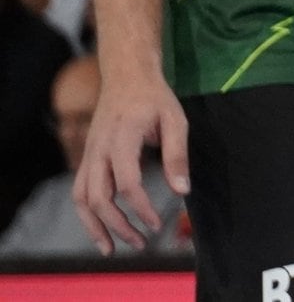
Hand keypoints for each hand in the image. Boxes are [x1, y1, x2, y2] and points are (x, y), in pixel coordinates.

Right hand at [72, 67, 187, 253]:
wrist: (126, 76)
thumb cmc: (155, 98)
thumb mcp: (176, 119)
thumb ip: (177, 155)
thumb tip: (182, 191)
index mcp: (122, 138)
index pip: (126, 182)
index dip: (140, 207)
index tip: (157, 223)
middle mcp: (99, 149)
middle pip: (99, 197)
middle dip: (118, 225)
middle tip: (142, 243)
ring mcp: (89, 154)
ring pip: (82, 198)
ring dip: (96, 226)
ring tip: (114, 248)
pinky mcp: (87, 158)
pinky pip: (79, 191)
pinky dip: (87, 214)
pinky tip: (101, 230)